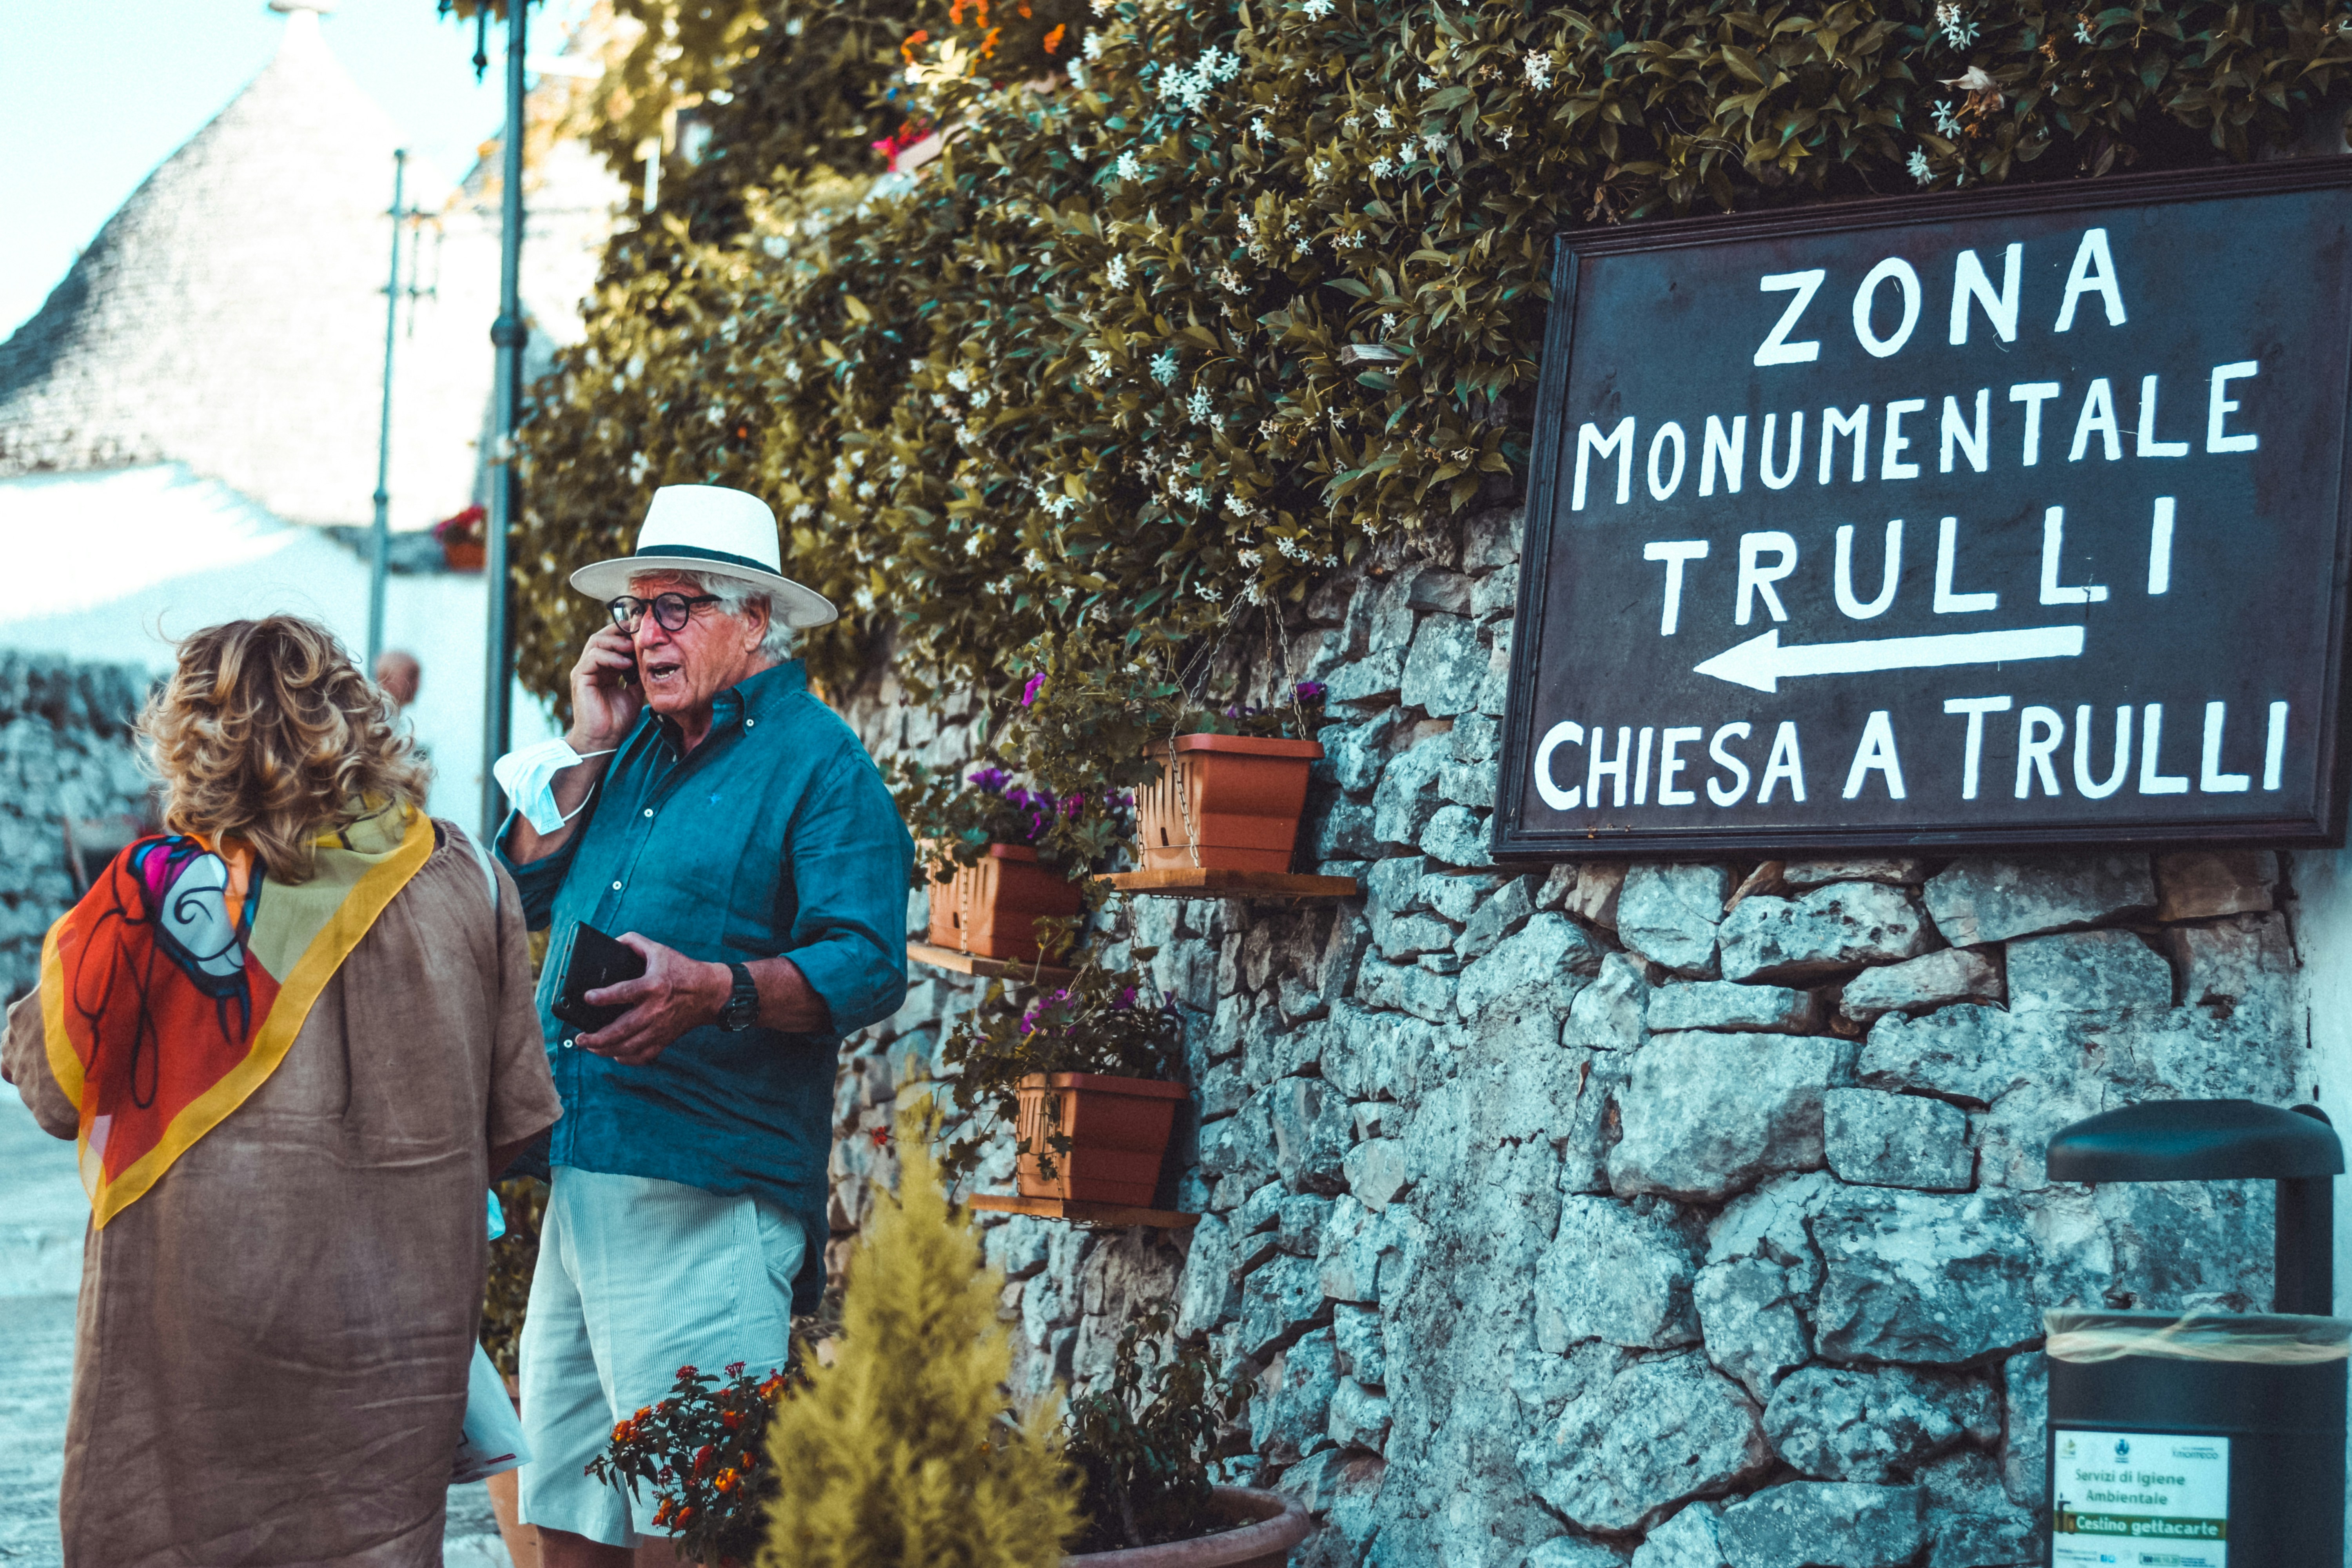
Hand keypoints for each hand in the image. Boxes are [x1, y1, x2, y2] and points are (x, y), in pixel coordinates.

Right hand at [569, 624, 643, 751]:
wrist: (605, 740)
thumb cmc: (618, 720)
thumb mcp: (635, 692)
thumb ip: (639, 674)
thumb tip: (652, 659)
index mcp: (605, 668)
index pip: (613, 641)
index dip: (627, 634)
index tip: (645, 632)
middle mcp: (593, 666)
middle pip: (602, 635)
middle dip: (621, 631)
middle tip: (638, 633)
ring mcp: (584, 670)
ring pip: (596, 642)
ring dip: (616, 641)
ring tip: (633, 648)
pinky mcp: (580, 677)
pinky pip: (592, 657)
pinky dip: (610, 657)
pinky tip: (626, 664)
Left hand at [574, 934, 729, 1066]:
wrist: (711, 993)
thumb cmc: (683, 970)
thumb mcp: (660, 951)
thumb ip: (635, 943)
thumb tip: (614, 942)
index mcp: (653, 986)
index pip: (624, 993)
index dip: (603, 997)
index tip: (588, 997)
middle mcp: (655, 1010)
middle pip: (621, 1030)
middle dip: (597, 1038)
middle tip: (580, 1038)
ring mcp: (660, 1028)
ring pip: (629, 1047)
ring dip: (606, 1050)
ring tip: (591, 1047)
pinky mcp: (665, 1039)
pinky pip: (643, 1056)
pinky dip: (626, 1059)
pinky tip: (614, 1055)